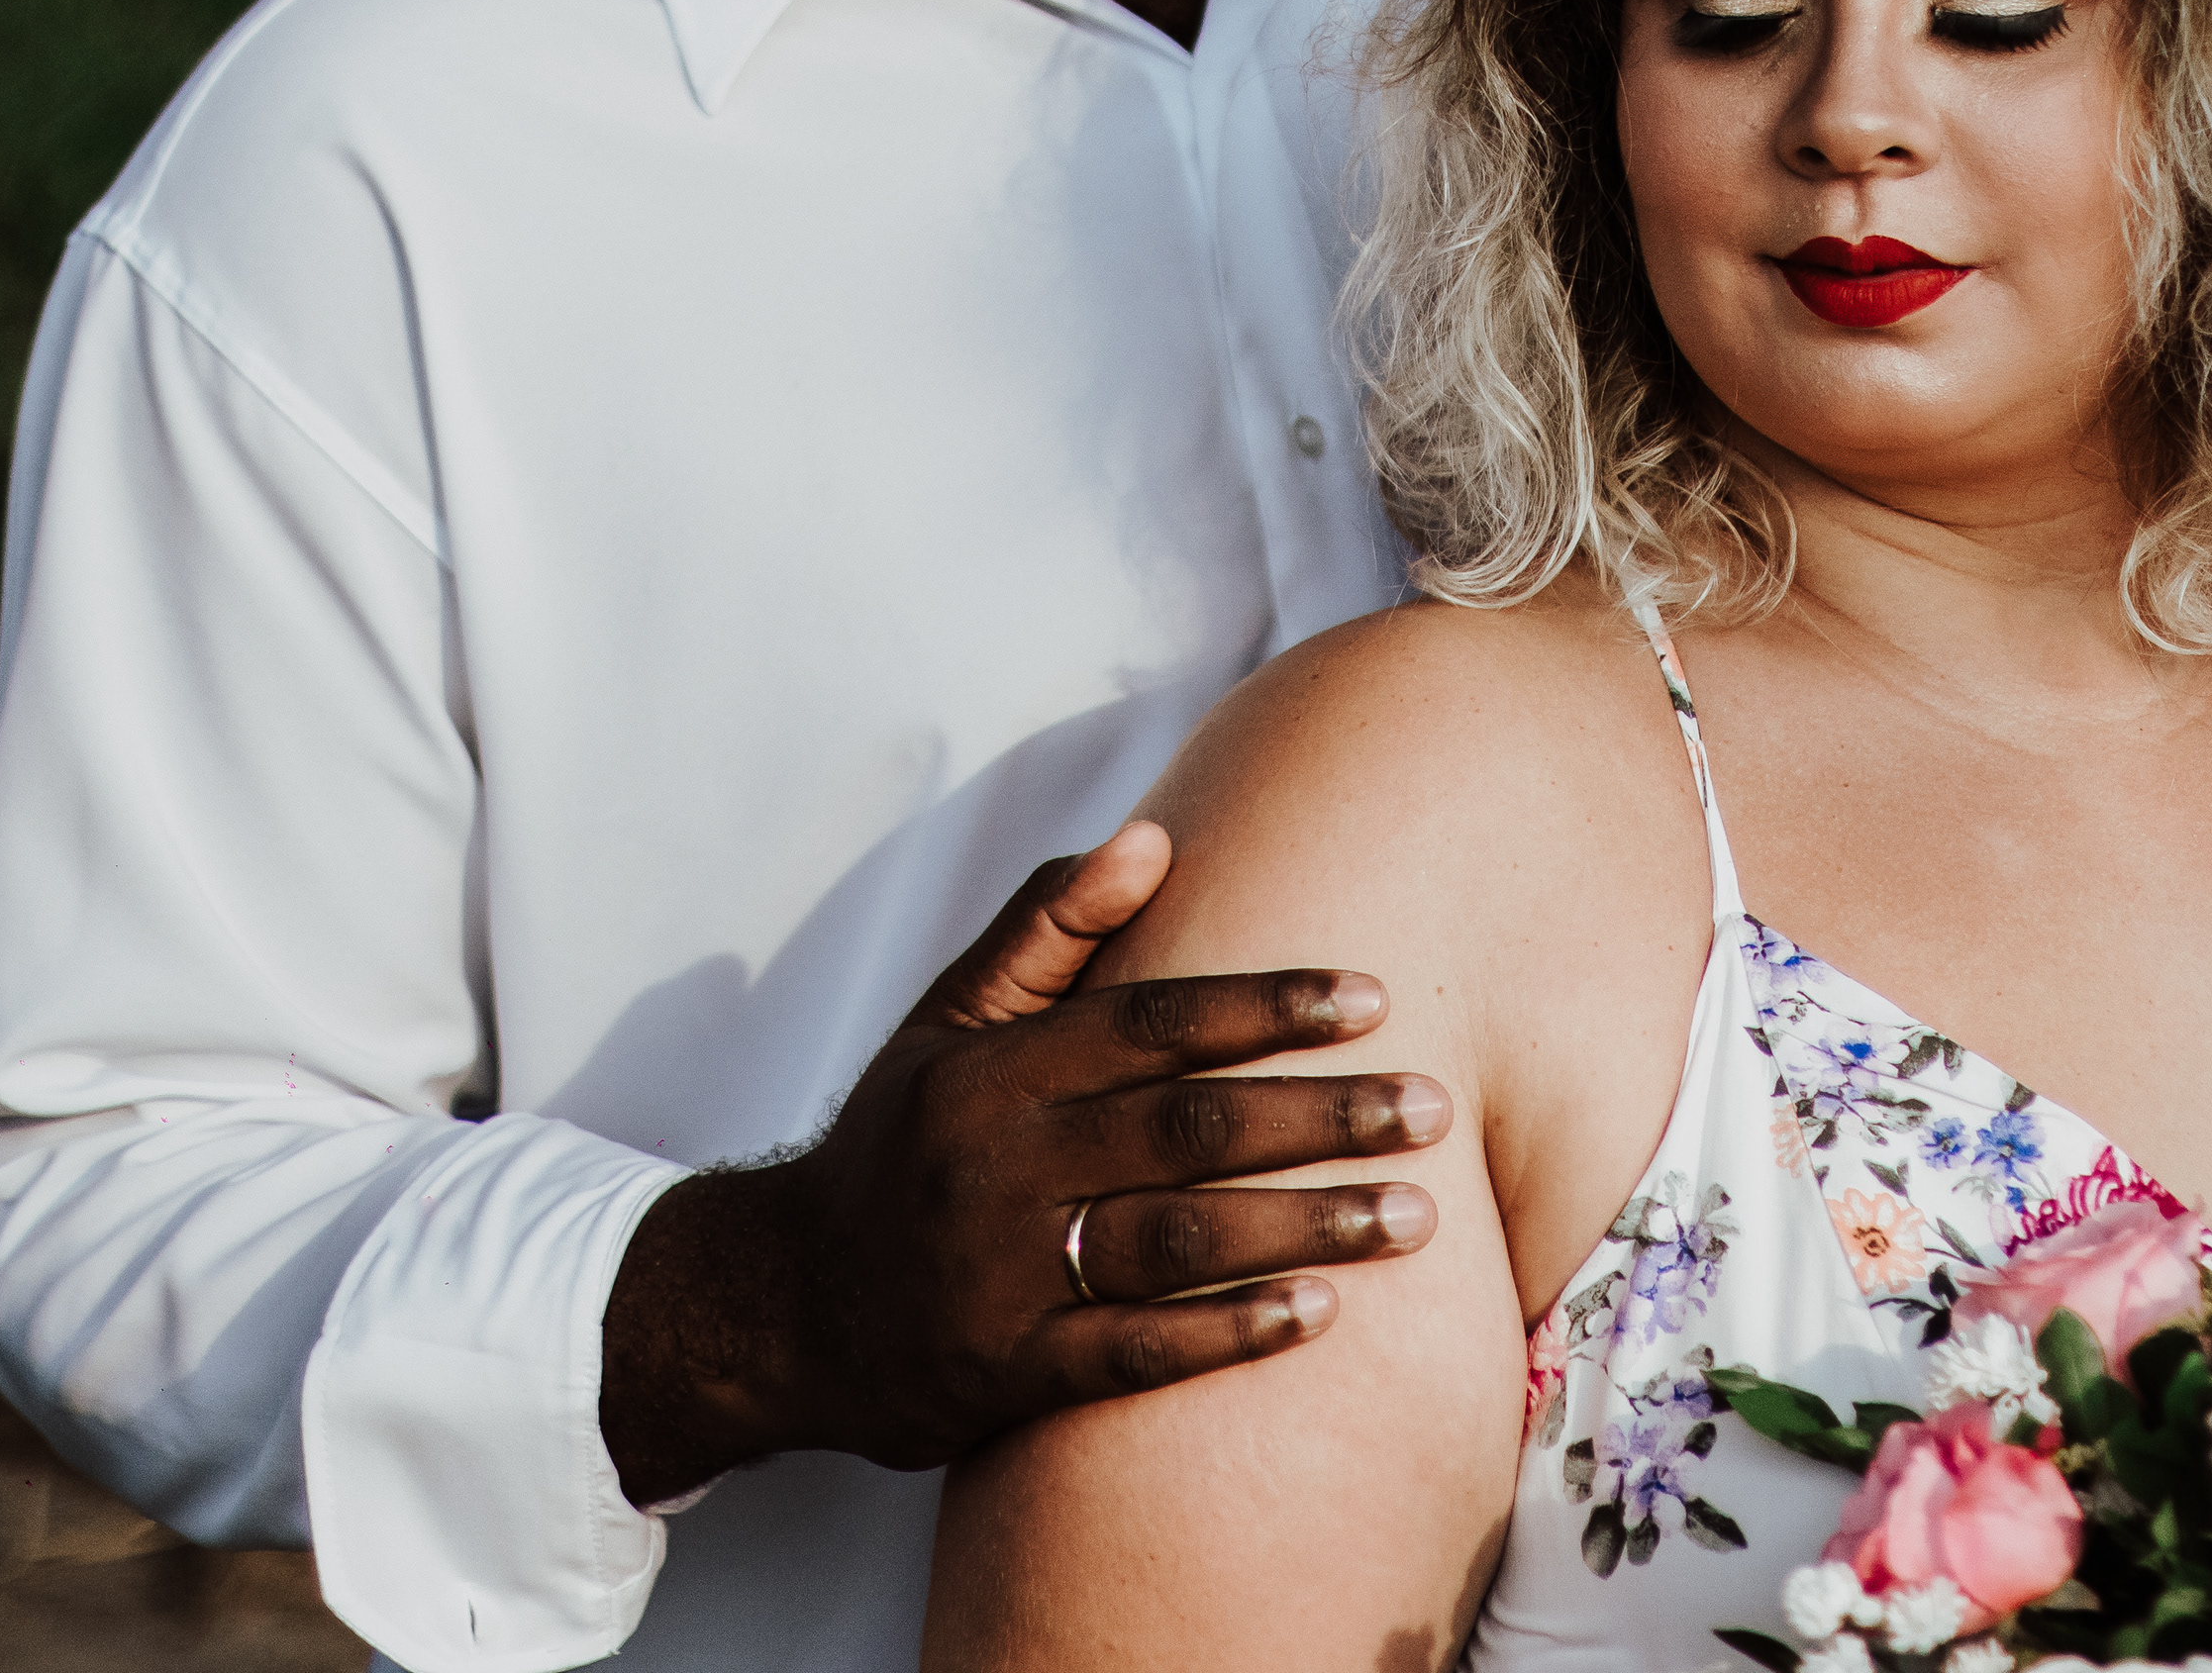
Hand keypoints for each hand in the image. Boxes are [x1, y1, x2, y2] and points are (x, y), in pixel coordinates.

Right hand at [598, 824, 1449, 1503]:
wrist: (777, 1306)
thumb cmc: (898, 1146)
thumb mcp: (948, 1023)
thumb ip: (1050, 930)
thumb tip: (1153, 835)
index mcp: (995, 1071)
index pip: (1150, 1022)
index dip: (1264, 1007)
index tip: (1371, 998)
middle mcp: (999, 1166)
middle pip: (1186, 1132)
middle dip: (1321, 1117)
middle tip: (1434, 1107)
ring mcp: (1002, 1275)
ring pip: (1178, 1242)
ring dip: (1306, 1224)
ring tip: (1418, 1215)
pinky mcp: (1006, 1374)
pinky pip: (1134, 1354)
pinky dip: (1230, 1333)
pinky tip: (1321, 1313)